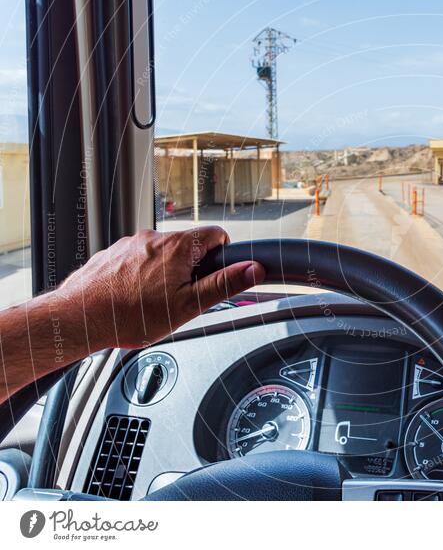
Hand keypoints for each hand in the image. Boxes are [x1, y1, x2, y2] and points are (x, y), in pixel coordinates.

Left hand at [52, 227, 264, 348]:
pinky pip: (138, 260)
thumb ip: (224, 284)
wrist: (79, 318)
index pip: (216, 234)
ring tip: (154, 303)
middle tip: (183, 298)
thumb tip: (254, 269)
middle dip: (192, 269)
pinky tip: (133, 299)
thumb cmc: (131, 315)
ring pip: (162, 254)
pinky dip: (141, 276)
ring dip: (165, 273)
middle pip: (189, 246)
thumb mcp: (189, 305)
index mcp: (178, 246)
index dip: (222, 256)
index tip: (215, 276)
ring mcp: (130, 244)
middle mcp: (154, 238)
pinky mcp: (112, 254)